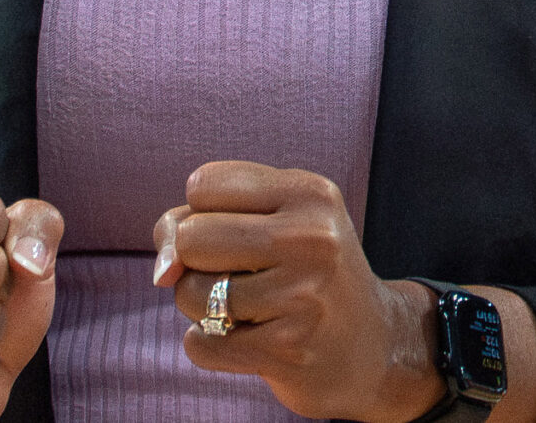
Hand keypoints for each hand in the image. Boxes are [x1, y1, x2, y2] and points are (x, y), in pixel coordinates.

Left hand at [152, 162, 443, 422]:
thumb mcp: (270, 223)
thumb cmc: (305, 273)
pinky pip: (200, 344)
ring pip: (189, 293)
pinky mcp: (286, 350)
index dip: (201, 212)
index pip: (202, 184)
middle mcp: (310, 238)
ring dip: (201, 307)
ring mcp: (300, 296)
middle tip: (236, 275)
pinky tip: (248, 340)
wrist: (374, 346)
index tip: (233, 232)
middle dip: (196, 263)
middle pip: (191, 238)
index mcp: (309, 192)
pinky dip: (209, 344)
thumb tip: (161, 271)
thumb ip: (196, 222)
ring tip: (246, 308)